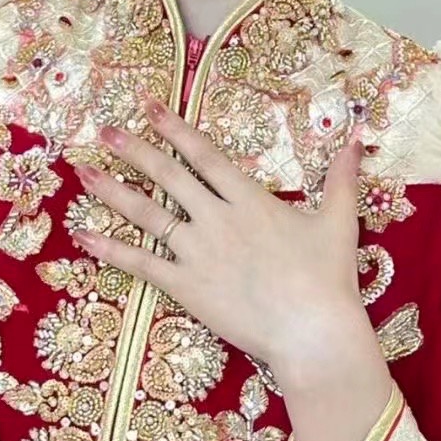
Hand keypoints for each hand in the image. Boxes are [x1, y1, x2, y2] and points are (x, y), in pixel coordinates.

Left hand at [73, 99, 371, 372]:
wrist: (314, 333)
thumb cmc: (329, 278)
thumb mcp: (338, 221)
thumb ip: (341, 178)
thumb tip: (357, 139)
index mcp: (248, 199)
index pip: (202, 155)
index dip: (173, 128)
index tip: (147, 107)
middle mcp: (216, 218)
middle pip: (167, 176)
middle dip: (133, 150)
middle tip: (103, 131)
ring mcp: (198, 252)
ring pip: (146, 215)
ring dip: (112, 191)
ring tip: (83, 171)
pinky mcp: (186, 287)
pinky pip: (141, 264)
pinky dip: (111, 250)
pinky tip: (84, 237)